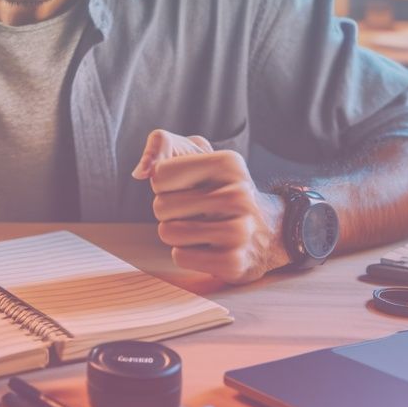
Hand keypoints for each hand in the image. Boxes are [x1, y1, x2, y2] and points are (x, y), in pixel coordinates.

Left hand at [133, 129, 290, 284]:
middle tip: (195, 210)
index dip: (164, 183)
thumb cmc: (215, 187)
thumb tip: (141, 171)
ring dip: (175, 233)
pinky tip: (208, 247)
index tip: (188, 185)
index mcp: (228, 163)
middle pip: (160, 206)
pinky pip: (180, 257)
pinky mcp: (234, 262)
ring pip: (167, 233)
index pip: (160, 175)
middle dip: (168, 211)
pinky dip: (186, 254)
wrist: (266, 230)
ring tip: (201, 228)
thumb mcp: (194, 153)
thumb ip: (161, 144)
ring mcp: (240, 231)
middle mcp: (239, 195)